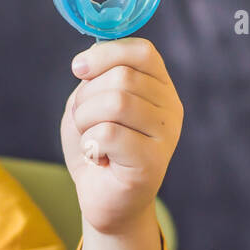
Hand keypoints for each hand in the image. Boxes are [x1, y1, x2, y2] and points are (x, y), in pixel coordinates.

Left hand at [59, 37, 183, 233]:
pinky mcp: (152, 162)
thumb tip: (89, 58)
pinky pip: (108, 133)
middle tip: (84, 122)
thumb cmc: (96, 146)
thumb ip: (97, 77)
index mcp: (160, 87)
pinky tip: (100, 158)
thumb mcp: (92, 102)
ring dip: (86, 120)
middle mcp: (171, 108)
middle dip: (87, 97)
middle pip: (122, 77)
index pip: (142, 51)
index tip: (78, 70)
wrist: (102, 198)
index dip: (105, 54)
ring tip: (91, 140)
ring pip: (115, 102)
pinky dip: (91, 144)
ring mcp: (166, 136)